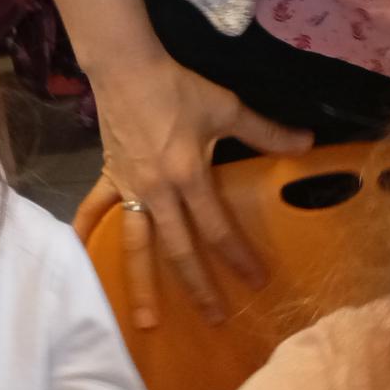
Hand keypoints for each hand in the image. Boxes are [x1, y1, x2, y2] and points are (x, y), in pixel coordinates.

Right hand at [73, 52, 310, 328]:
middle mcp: (159, 193)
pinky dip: (87, 232)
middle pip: (180, 250)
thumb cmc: (178, 88)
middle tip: (215, 318)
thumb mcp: (226, 108)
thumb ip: (266, 132)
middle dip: (199, 287)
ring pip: (137, 246)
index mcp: (189, 177)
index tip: (256, 281)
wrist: (127, 69)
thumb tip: (308, 143)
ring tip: (147, 321)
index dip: (238, 256)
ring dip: (142, 285)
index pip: (218, 228)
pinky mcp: (111, 178)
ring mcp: (131, 190)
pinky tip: (81, 257)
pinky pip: (95, 210)